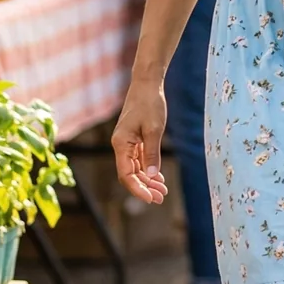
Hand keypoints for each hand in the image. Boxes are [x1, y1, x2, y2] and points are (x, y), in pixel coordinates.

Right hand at [112, 80, 169, 203]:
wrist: (147, 85)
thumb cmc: (150, 104)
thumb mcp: (154, 130)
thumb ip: (152, 154)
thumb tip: (151, 176)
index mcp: (121, 144)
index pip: (126, 174)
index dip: (138, 189)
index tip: (151, 199)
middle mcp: (120, 146)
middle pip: (130, 174)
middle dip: (144, 188)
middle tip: (161, 198)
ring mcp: (126, 143)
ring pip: (135, 169)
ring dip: (147, 180)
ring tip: (162, 190)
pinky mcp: (133, 140)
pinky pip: (139, 160)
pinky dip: (148, 169)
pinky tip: (158, 178)